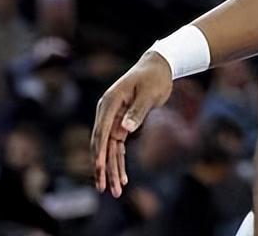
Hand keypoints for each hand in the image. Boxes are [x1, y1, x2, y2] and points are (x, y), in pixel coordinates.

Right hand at [91, 51, 171, 197]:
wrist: (158, 66)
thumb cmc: (154, 77)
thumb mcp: (149, 93)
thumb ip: (137, 111)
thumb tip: (123, 131)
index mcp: (109, 103)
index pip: (101, 132)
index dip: (99, 153)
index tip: (98, 170)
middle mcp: (106, 112)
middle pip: (102, 145)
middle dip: (103, 168)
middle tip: (105, 189)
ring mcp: (112, 119)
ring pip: (109, 149)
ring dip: (111, 169)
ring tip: (115, 191)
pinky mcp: (120, 124)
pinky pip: (116, 146)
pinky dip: (118, 161)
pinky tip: (122, 178)